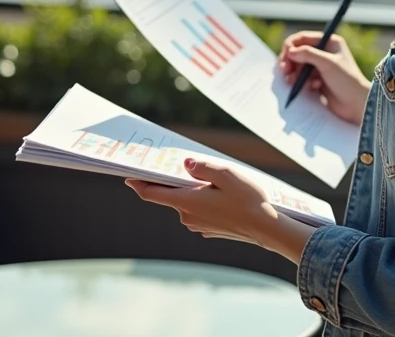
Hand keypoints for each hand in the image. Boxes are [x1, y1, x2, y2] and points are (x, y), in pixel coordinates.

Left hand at [126, 158, 274, 243]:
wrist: (266, 228)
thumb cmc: (247, 200)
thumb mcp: (226, 174)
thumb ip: (202, 167)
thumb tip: (185, 164)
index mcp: (187, 201)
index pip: (152, 194)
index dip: (138, 184)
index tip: (128, 176)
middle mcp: (187, 216)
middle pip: (171, 196)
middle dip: (175, 181)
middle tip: (185, 166)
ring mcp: (197, 225)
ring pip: (187, 203)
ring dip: (193, 191)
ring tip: (214, 181)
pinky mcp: (208, 229)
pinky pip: (198, 211)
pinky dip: (203, 202)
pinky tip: (222, 196)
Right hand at [279, 31, 371, 125]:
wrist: (357, 104)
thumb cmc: (346, 80)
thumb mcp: (327, 64)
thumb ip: (308, 54)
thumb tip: (290, 51)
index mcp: (329, 42)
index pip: (303, 38)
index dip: (291, 45)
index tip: (285, 56)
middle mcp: (324, 52)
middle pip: (298, 52)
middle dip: (290, 61)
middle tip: (284, 71)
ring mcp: (321, 67)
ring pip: (298, 66)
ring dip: (293, 73)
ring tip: (292, 81)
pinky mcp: (318, 81)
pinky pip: (302, 78)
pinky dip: (302, 82)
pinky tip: (312, 88)